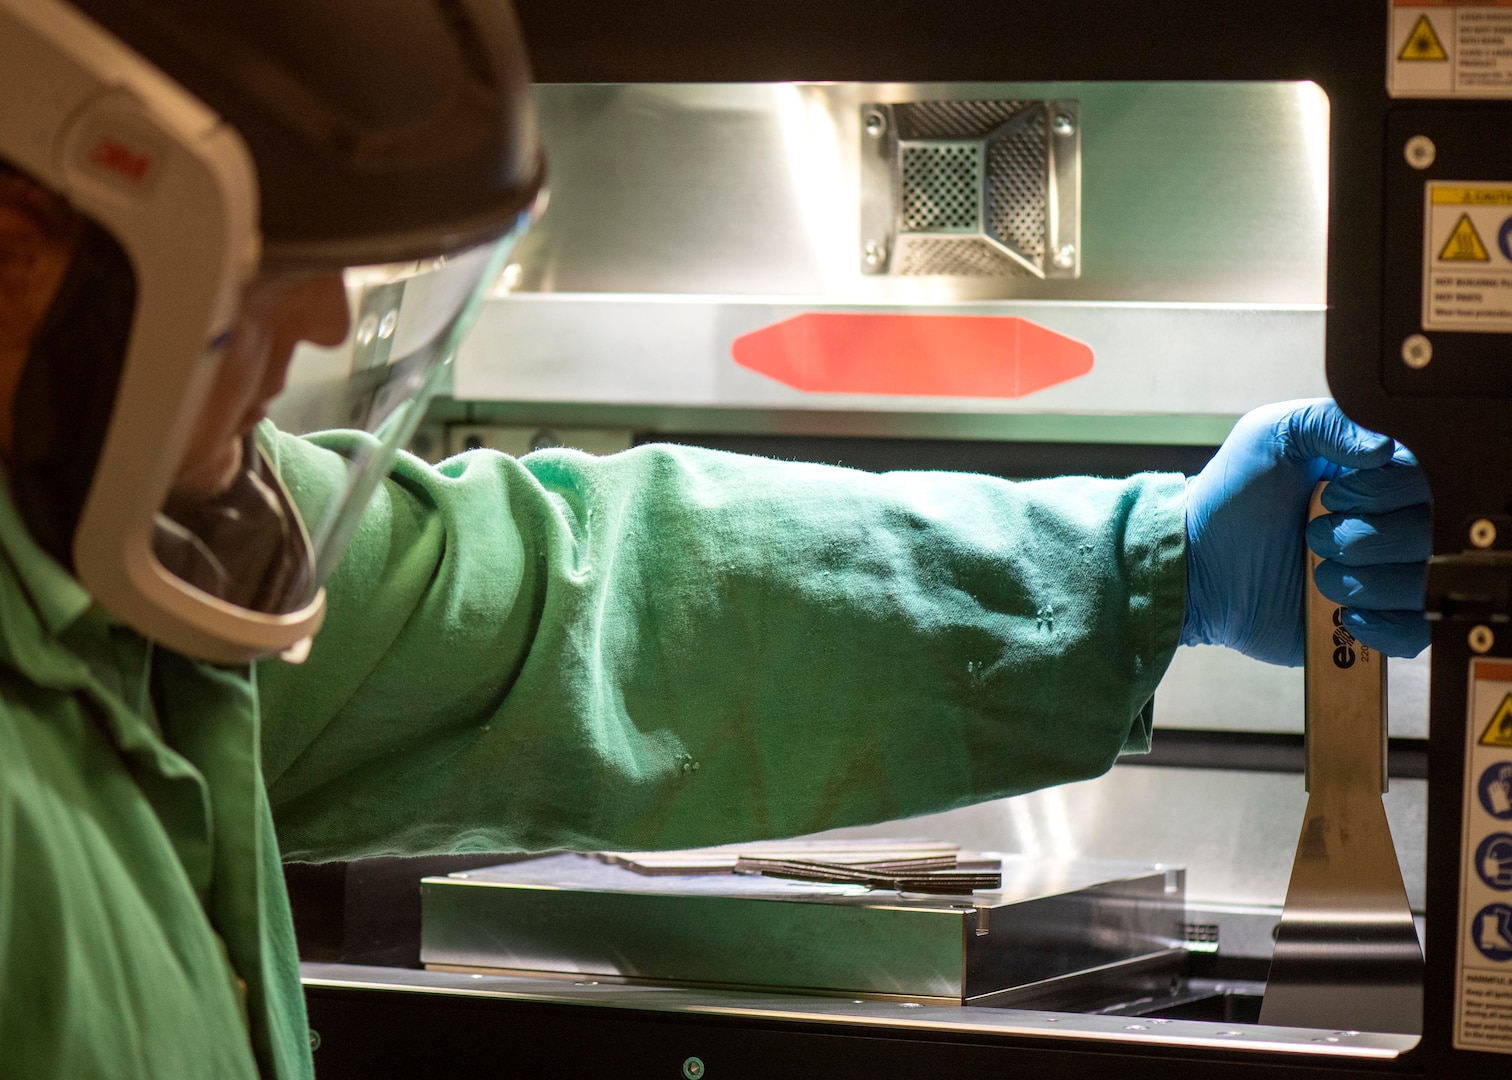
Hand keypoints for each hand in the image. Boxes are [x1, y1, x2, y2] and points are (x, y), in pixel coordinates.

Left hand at [1182, 399, 1429, 666]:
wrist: (1199, 564)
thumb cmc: (1233, 494)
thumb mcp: (1271, 435)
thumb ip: (1326, 423)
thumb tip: (1384, 449)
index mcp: (1375, 479)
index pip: (1420, 484)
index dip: (1380, 494)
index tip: (1332, 495)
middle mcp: (1387, 527)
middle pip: (1425, 536)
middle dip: (1364, 539)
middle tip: (1311, 536)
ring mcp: (1381, 579)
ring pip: (1419, 585)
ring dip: (1364, 582)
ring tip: (1316, 574)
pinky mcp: (1369, 625)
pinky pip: (1413, 634)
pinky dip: (1385, 627)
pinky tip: (1346, 615)